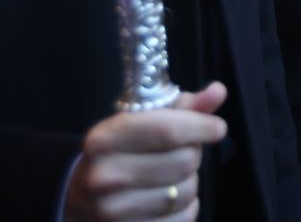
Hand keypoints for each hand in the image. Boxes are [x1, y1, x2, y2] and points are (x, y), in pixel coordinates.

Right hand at [65, 82, 227, 221]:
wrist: (83, 199)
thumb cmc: (121, 152)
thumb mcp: (142, 121)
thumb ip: (183, 106)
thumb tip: (218, 91)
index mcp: (103, 140)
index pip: (167, 130)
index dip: (201, 126)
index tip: (218, 127)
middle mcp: (103, 177)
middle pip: (184, 160)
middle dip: (193, 153)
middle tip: (182, 151)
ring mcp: (113, 212)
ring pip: (187, 191)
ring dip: (189, 181)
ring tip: (171, 176)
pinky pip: (184, 216)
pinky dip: (186, 207)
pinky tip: (167, 198)